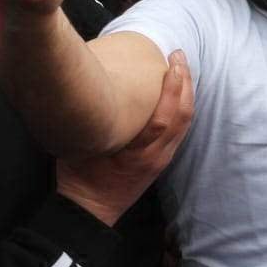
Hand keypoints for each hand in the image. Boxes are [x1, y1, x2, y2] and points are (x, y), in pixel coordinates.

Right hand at [55, 51, 192, 226]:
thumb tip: (94, 86)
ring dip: (187, 93)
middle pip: (182, 116)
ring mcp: (161, 159)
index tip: (171, 62)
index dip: (172, 88)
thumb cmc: (80, 177)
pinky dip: (182, 107)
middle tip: (178, 55)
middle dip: (185, 83)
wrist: (89, 211)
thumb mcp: (81, 146)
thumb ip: (95, 122)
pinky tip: (177, 92)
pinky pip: (179, 130)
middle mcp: (156, 156)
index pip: (164, 118)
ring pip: (185, 123)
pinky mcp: (161, 161)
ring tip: (181, 68)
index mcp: (138, 154)